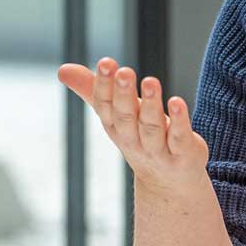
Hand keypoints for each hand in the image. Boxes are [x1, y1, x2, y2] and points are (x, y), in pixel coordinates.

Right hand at [56, 57, 209, 193]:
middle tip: (124, 71)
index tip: (106, 62)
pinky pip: (179, 138)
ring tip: (151, 81)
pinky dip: (178, 121)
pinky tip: (177, 102)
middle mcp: (133, 139)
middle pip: (126, 117)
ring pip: (151, 127)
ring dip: (151, 104)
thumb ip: (92, 90)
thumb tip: (62, 70)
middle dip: (124, 95)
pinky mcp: (183, 154)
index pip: (105, 106)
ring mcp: (158, 150)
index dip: (104, 85)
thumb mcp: (116, 115)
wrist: (168, 183)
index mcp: (115, 127)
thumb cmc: (139, 138)